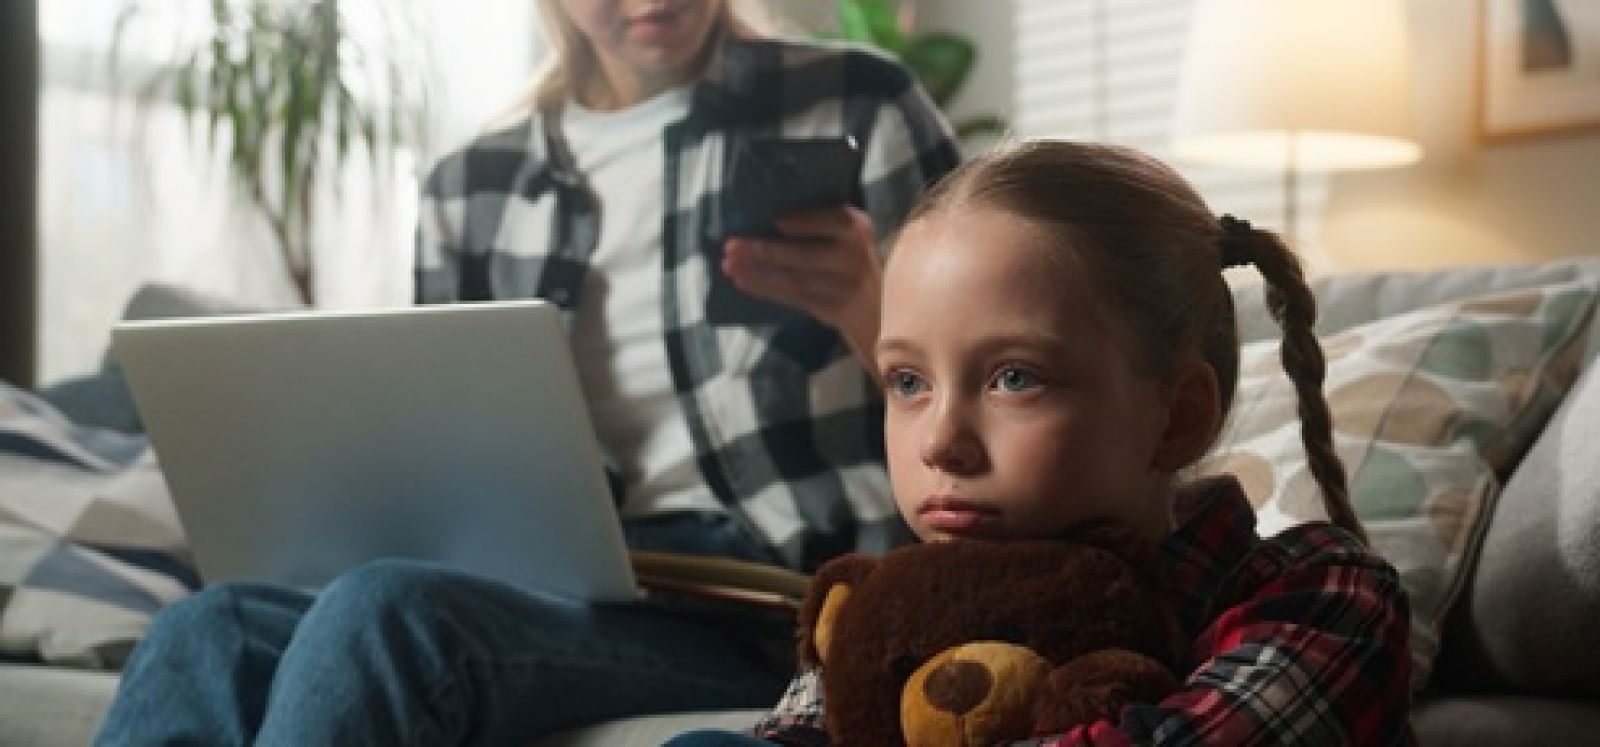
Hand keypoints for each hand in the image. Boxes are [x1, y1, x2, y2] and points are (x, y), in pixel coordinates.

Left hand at [721, 206, 880, 366]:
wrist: (882, 310)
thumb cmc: (853, 263)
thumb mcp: (850, 237)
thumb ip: (824, 224)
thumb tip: (766, 217)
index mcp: (858, 229)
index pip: (835, 221)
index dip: (807, 223)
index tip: (778, 222)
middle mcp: (856, 257)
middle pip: (804, 255)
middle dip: (764, 251)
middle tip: (732, 247)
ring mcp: (846, 287)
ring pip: (795, 280)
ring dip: (758, 273)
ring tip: (730, 267)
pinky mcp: (835, 310)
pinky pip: (794, 298)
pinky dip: (766, 290)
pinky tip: (745, 282)